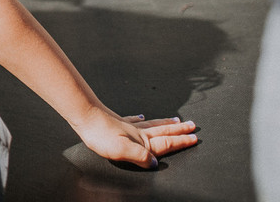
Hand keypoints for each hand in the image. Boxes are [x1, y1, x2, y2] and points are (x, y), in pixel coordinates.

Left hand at [76, 110, 198, 168]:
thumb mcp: (122, 150)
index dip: (181, 141)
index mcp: (142, 141)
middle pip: (163, 130)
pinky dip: (141, 119)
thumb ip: (140, 157)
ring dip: (166, 123)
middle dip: (179, 130)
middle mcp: (138, 132)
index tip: (195, 138)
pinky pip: (134, 120)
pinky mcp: (117, 122)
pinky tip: (142, 116)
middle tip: (193, 126)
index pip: (166, 142)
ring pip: (152, 124)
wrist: (85, 117)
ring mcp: (128, 126)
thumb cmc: (100, 135)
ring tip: (177, 120)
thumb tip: (155, 163)